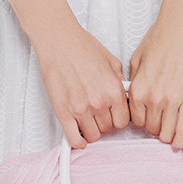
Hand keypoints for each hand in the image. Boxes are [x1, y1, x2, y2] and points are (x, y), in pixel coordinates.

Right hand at [35, 21, 130, 147]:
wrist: (59, 42)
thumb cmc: (82, 47)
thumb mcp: (112, 63)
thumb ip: (119, 84)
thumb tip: (122, 98)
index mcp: (114, 91)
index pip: (123, 122)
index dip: (117, 119)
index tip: (112, 117)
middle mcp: (99, 103)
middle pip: (108, 129)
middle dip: (103, 123)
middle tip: (97, 115)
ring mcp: (81, 109)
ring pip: (92, 136)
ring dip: (90, 130)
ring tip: (86, 121)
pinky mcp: (63, 112)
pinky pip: (74, 138)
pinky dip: (77, 141)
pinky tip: (78, 136)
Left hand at [127, 14, 182, 146]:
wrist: (181, 28)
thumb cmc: (161, 38)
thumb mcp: (136, 60)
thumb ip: (134, 81)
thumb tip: (134, 94)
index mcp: (137, 89)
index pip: (136, 120)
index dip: (142, 121)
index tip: (147, 120)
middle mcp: (153, 98)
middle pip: (151, 128)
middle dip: (154, 128)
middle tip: (159, 124)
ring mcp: (172, 101)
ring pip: (166, 131)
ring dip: (167, 134)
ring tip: (168, 133)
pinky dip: (181, 138)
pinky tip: (180, 143)